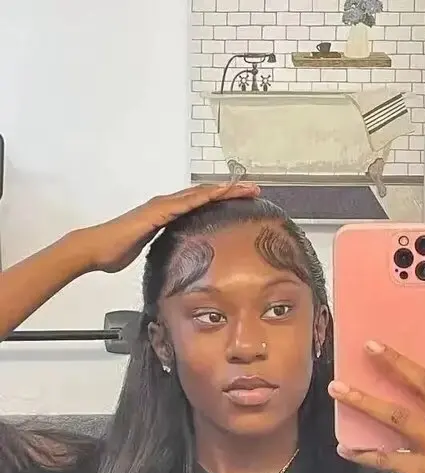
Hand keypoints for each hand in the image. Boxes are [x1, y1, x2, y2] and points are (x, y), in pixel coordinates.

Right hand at [65, 181, 259, 273]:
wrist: (96, 249)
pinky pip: (186, 202)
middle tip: (254, 189)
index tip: (244, 200)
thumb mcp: (151, 250)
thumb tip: (177, 259)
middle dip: (230, 190)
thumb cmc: (116, 251)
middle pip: (205, 194)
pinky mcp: (158, 212)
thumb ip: (166, 249)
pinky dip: (205, 196)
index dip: (222, 200)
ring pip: (199, 193)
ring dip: (224, 189)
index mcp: (167, 214)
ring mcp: (162, 205)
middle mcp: (166, 204)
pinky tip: (221, 193)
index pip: (200, 204)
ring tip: (246, 187)